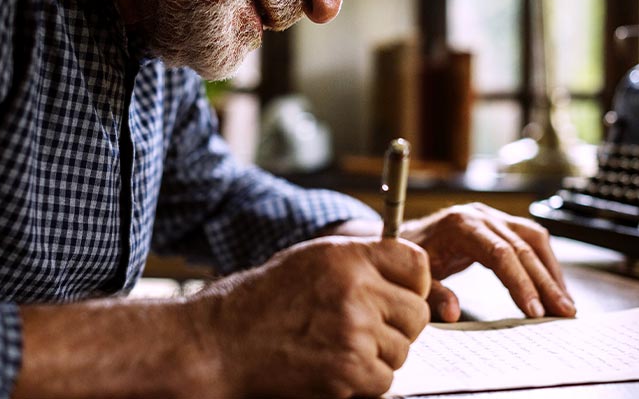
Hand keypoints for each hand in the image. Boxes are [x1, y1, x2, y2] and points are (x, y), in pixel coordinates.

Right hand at [188, 236, 430, 397]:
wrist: (221, 342)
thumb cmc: (264, 300)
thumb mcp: (312, 260)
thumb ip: (361, 261)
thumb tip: (412, 276)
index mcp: (348, 257)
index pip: (416, 264)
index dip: (412, 283)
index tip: (399, 294)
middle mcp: (356, 290)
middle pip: (417, 312)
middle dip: (397, 324)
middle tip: (364, 327)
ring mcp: (354, 332)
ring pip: (402, 349)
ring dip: (378, 353)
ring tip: (338, 345)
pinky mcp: (349, 371)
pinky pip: (384, 379)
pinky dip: (364, 380)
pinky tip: (333, 365)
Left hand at [401, 202, 575, 322]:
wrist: (399, 236)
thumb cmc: (407, 257)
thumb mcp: (414, 277)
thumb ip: (432, 294)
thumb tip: (453, 312)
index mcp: (460, 225)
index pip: (500, 253)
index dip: (520, 282)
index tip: (535, 311)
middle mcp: (479, 215)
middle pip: (522, 247)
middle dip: (546, 283)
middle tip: (564, 313)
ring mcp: (490, 216)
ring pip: (533, 239)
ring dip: (552, 272)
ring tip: (565, 304)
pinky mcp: (497, 222)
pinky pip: (529, 238)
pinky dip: (544, 262)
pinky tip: (553, 285)